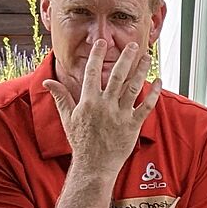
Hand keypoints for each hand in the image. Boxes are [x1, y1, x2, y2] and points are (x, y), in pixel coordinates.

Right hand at [44, 34, 159, 177]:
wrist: (94, 165)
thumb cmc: (80, 142)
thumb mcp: (67, 118)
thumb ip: (61, 97)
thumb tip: (48, 82)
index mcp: (88, 102)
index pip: (92, 72)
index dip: (97, 55)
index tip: (102, 42)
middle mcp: (105, 106)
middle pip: (117, 75)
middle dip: (125, 57)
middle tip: (133, 44)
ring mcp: (120, 115)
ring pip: (133, 87)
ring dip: (141, 70)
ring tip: (146, 57)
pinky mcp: (133, 125)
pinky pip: (146, 106)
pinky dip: (154, 93)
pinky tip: (158, 80)